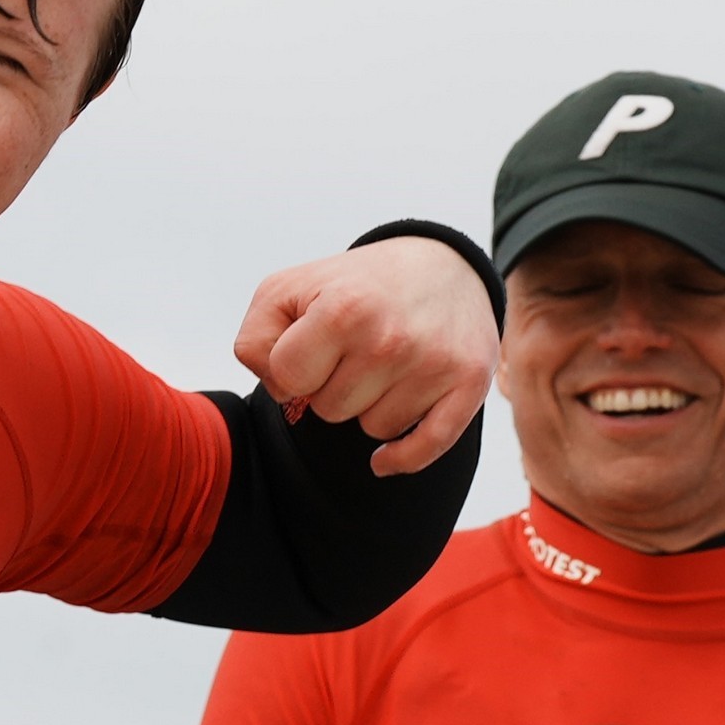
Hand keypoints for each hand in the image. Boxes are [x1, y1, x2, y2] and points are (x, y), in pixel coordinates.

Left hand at [231, 236, 498, 478]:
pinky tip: (383, 459)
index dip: (291, 371)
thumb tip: (280, 392)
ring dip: (371, 405)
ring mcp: (432, 364)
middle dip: (333, 387)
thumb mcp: (288, 289)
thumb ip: (255, 340)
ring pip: (373, 429)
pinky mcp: (468, 384)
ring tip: (386, 364)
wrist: (441, 265)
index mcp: (343, 309)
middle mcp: (390, 338)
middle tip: (354, 351)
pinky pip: (423, 449)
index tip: (310, 350)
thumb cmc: (357, 285)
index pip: (287, 381)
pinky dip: (400, 458)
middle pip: (330, 410)